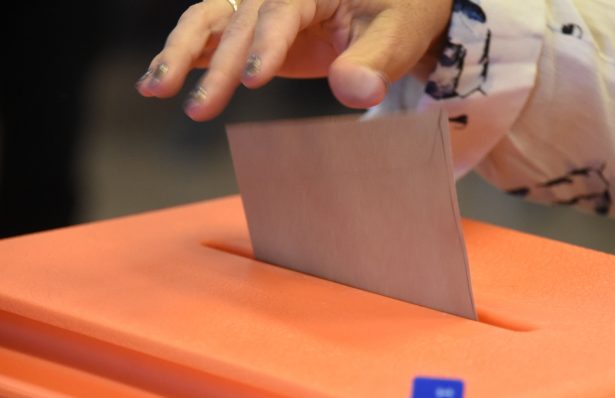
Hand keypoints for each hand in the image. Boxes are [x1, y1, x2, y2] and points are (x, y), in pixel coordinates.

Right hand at [136, 0, 452, 120]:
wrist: (393, 7)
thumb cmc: (400, 14)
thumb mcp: (398, 34)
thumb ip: (375, 62)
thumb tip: (354, 93)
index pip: (281, 12)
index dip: (266, 44)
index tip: (251, 79)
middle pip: (237, 22)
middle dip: (214, 65)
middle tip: (196, 107)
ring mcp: (259, 6)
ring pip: (209, 21)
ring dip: (180, 54)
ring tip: (152, 91)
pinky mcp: (252, 27)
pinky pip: (211, 36)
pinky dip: (185, 57)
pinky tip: (155, 84)